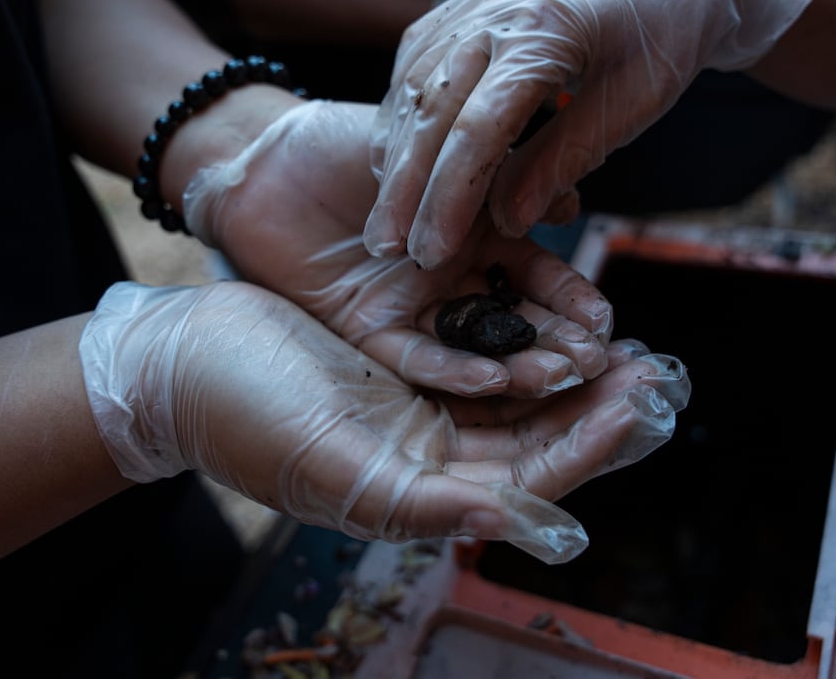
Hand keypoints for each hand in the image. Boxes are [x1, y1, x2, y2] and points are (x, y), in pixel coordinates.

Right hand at [80, 281, 689, 562]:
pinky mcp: (401, 353)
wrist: (182, 357)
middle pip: (531, 439)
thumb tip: (519, 529)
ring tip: (620, 338)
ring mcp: (414, 403)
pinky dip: (519, 332)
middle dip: (594, 408)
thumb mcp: (329, 463)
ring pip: (513, 394)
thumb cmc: (241, 416)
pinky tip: (553, 306)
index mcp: (412, 494)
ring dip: (566, 369)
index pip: (524, 483)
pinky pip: (477, 345)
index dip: (586, 448)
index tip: (640, 408)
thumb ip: (421, 503)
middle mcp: (423, 455)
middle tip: (653, 368)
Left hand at [182, 100, 611, 399]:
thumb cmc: (341, 140)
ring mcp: (410, 308)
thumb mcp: (431, 152)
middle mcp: (448, 279)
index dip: (573, 300)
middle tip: (599, 365)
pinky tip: (494, 378)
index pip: (537, 276)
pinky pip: (417, 357)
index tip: (609, 322)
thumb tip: (565, 202)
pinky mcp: (367, 331)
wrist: (261, 159)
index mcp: (472, 233)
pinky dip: (454, 370)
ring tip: (560, 377)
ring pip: (472, 348)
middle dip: (558, 344)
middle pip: (514, 322)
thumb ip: (493, 180)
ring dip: (517, 367)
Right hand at [364, 0, 813, 269]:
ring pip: (411, 90)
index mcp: (542, 29)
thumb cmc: (662, 37)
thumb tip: (506, 223)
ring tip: (386, 219)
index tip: (433, 251)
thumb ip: (565, 161)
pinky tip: (394, 165)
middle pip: (431, 111)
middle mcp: (492, 9)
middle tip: (389, 247)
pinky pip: (413, 69)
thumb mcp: (631, 106)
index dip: (449, 197)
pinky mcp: (457, 9)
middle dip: (406, 188)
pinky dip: (401, 121)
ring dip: (395, 159)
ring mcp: (469, 3)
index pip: (478, 128)